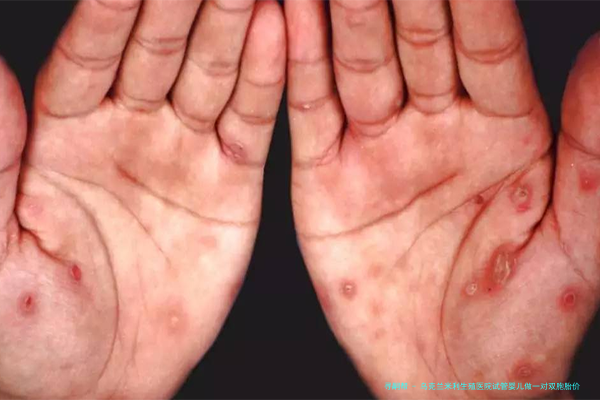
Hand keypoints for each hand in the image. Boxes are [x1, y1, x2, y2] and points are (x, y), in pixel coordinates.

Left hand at [0, 0, 283, 397]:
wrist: (101, 381)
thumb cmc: (32, 328)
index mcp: (62, 134)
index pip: (91, 50)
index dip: (113, 6)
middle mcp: (127, 130)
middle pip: (158, 46)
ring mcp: (183, 153)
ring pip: (210, 72)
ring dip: (233, 23)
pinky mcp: (230, 185)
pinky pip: (251, 123)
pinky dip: (267, 78)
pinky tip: (279, 32)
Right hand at [287, 0, 596, 397]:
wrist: (450, 379)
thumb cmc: (523, 322)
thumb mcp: (578, 236)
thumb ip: (592, 142)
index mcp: (505, 130)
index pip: (485, 37)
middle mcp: (436, 127)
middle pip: (413, 34)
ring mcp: (376, 150)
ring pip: (355, 60)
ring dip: (338, 9)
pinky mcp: (326, 179)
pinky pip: (309, 110)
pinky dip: (294, 63)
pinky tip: (283, 16)